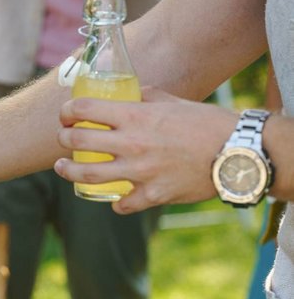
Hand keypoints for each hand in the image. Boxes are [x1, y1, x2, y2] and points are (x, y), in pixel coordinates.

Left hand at [53, 87, 237, 213]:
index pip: (86, 109)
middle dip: (64, 139)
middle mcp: (132, 143)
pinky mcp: (152, 194)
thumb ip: (147, 97)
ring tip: (62, 168)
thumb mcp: (174, 101)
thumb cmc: (206, 123)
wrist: (237, 152)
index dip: (68, 111)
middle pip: (78, 142)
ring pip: (88, 175)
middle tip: (63, 140)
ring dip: (69, 172)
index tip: (65, 115)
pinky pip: (123, 204)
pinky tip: (115, 199)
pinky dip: (116, 203)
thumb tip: (131, 94)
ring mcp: (139, 172)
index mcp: (136, 116)